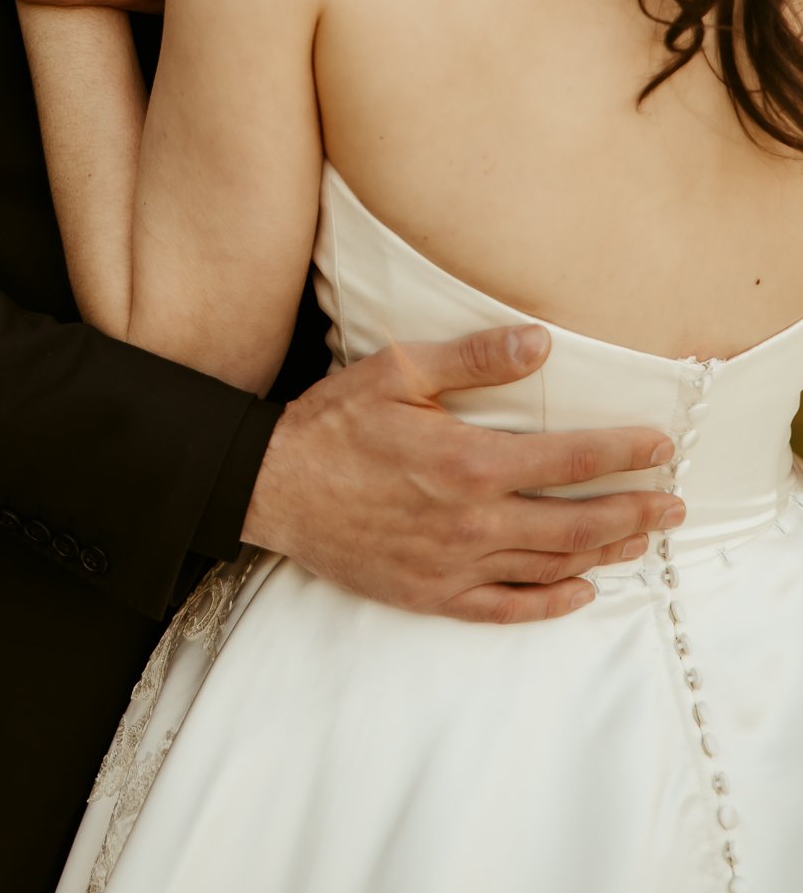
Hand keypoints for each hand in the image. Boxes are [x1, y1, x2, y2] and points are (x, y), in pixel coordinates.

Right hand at [242, 325, 681, 623]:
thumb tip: (541, 341)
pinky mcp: (432, 594)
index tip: (662, 446)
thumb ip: (475, 358)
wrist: (273, 486)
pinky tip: (579, 592)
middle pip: (576, 522)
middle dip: (634, 511)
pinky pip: (506, 607)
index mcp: (469, 462)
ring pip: (550, 566)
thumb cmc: (334, 423)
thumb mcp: (399, 371)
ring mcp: (454, 564)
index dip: (623, 453)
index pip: (569, 459)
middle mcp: (472, 520)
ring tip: (640, 539)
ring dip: (605, 553)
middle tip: (675, 505)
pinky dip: (551, 603)